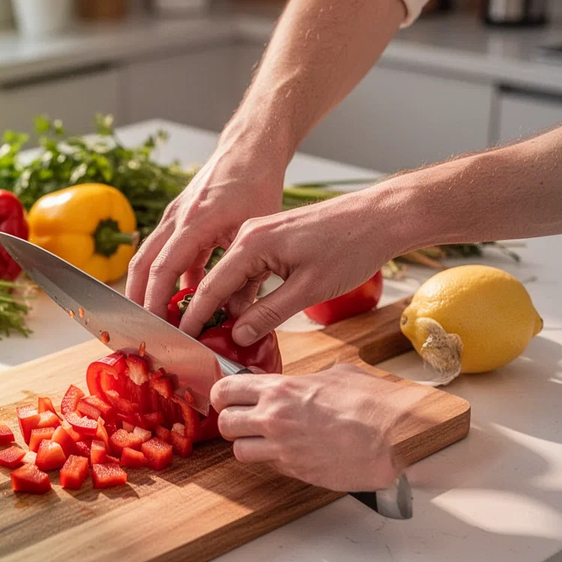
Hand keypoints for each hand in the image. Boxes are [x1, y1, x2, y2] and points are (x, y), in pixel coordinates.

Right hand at [125, 142, 285, 317]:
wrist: (249, 150)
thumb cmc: (256, 185)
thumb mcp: (257, 234)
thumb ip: (248, 278)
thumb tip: (239, 317)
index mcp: (194, 222)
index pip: (163, 269)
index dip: (156, 301)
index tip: (158, 327)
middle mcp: (175, 219)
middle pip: (141, 265)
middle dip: (137, 300)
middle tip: (142, 329)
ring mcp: (173, 217)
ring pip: (148, 258)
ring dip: (147, 289)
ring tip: (154, 318)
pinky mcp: (178, 219)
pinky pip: (165, 252)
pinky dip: (167, 275)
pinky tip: (182, 296)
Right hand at [178, 187, 409, 344]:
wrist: (380, 217)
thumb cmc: (350, 247)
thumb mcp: (307, 289)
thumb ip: (268, 314)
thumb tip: (239, 336)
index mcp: (251, 243)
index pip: (210, 286)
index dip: (194, 317)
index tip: (181, 340)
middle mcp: (249, 234)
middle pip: (217, 280)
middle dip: (208, 313)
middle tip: (202, 344)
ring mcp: (261, 235)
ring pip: (234, 276)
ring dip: (232, 305)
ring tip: (227, 337)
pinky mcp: (275, 239)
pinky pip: (250, 269)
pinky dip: (248, 292)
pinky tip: (252, 315)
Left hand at [211, 363, 424, 491]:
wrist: (395, 436)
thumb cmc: (373, 403)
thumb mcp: (336, 374)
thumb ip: (307, 380)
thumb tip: (302, 382)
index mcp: (281, 389)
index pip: (225, 389)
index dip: (222, 394)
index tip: (228, 397)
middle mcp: (274, 418)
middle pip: (224, 423)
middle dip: (231, 422)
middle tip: (243, 420)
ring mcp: (283, 448)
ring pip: (239, 451)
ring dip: (248, 445)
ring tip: (264, 440)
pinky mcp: (296, 471)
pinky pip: (268, 466)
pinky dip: (271, 461)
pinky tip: (288, 452)